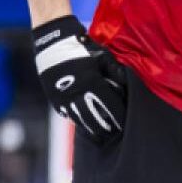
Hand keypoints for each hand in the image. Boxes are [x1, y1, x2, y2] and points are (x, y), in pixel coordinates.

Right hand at [33, 15, 125, 146]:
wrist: (53, 43)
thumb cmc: (83, 49)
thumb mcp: (103, 58)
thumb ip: (116, 74)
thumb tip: (128, 88)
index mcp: (93, 84)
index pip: (111, 108)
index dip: (120, 119)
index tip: (126, 126)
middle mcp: (78, 94)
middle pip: (96, 120)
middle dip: (107, 130)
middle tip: (115, 136)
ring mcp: (65, 98)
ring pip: (82, 121)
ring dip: (93, 131)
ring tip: (102, 139)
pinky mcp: (56, 100)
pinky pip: (69, 116)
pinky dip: (79, 123)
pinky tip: (86, 129)